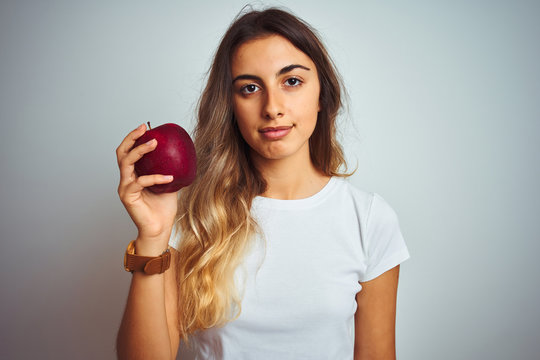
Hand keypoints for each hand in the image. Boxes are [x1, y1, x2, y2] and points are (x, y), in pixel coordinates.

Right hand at [116, 124, 178, 246]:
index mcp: (134, 174)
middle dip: (132, 139)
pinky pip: (141, 181)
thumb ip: (169, 169)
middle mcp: (126, 179)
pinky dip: (156, 177)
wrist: (160, 228)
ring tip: (154, 144)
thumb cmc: (163, 208)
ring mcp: (125, 187)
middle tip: (144, 130)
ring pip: (126, 163)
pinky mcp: (128, 196)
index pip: (128, 152)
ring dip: (140, 151)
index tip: (145, 127)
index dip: (134, 138)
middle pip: (122, 153)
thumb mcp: (169, 183)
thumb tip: (183, 154)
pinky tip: (169, 177)